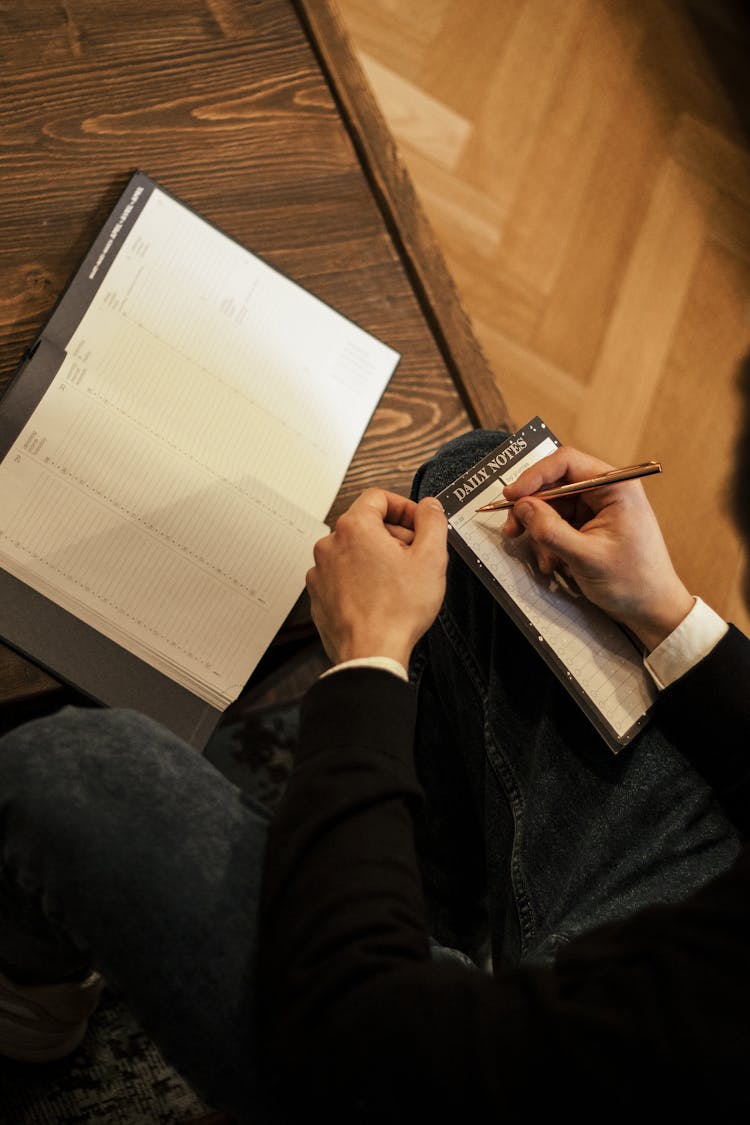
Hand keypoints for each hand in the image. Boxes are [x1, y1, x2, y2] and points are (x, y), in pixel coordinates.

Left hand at [306, 489, 447, 668]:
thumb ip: (433, 522)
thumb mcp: (431, 558)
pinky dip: (360, 579)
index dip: (404, 507)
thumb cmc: (396, 611)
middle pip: (365, 524)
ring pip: (353, 550)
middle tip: (414, 556)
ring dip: (376, 558)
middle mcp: (330, 545)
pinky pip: (342, 575)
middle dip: (393, 535)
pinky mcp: (318, 594)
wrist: (370, 654)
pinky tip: (380, 597)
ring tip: (398, 581)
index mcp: (354, 527)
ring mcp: (320, 571)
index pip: (378, 497)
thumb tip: (430, 507)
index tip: (417, 523)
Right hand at [501, 446, 693, 650]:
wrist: (652, 609)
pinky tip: (552, 563)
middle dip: (531, 508)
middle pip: (554, 484)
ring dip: (539, 531)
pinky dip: (548, 542)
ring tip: (543, 559)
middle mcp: (605, 490)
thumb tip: (522, 506)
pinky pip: (558, 524)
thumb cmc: (632, 582)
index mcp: (615, 486)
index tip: (511, 496)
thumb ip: (551, 530)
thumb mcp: (586, 557)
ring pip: (551, 506)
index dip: (534, 475)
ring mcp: (596, 508)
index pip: (566, 462)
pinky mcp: (589, 525)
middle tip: (512, 530)